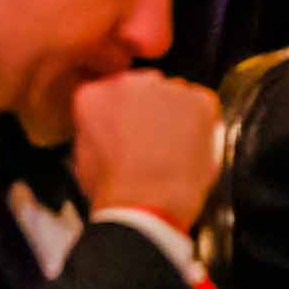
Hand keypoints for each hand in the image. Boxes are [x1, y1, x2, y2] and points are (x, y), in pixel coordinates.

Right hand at [73, 68, 224, 230]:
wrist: (145, 206)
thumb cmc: (116, 190)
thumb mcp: (85, 158)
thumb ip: (97, 129)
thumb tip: (110, 130)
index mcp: (96, 95)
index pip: (113, 93)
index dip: (125, 116)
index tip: (129, 131)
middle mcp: (130, 83)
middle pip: (145, 88)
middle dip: (150, 110)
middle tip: (152, 143)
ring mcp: (167, 88)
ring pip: (175, 96)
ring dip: (176, 116)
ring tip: (172, 151)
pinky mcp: (199, 100)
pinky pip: (203, 106)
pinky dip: (202, 125)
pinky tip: (190, 150)